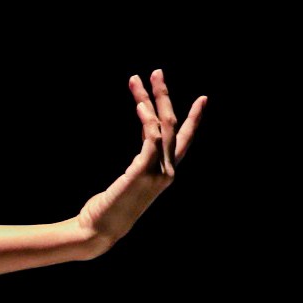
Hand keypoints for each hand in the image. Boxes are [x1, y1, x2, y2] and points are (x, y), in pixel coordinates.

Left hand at [76, 69, 205, 250]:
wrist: (98, 230)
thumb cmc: (108, 208)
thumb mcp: (129, 181)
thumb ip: (140, 166)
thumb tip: (142, 151)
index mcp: (164, 172)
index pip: (184, 140)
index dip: (194, 119)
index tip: (203, 98)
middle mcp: (167, 172)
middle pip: (174, 127)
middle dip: (165, 97)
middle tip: (156, 72)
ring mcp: (158, 173)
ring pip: (162, 127)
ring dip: (148, 100)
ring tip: (136, 79)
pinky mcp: (144, 173)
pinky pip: (150, 140)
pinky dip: (147, 120)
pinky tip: (139, 106)